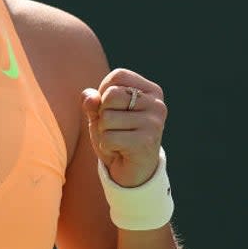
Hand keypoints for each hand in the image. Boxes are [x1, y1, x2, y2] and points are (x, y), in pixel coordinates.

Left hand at [83, 68, 166, 187]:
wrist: (132, 172)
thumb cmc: (117, 136)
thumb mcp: (101, 115)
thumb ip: (92, 102)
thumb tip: (90, 98)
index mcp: (150, 91)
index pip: (118, 76)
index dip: (104, 92)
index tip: (112, 109)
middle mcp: (157, 104)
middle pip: (111, 95)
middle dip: (103, 114)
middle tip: (114, 128)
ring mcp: (154, 123)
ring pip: (107, 118)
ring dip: (103, 132)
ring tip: (117, 140)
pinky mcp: (146, 142)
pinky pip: (109, 138)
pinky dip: (106, 146)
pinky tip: (119, 151)